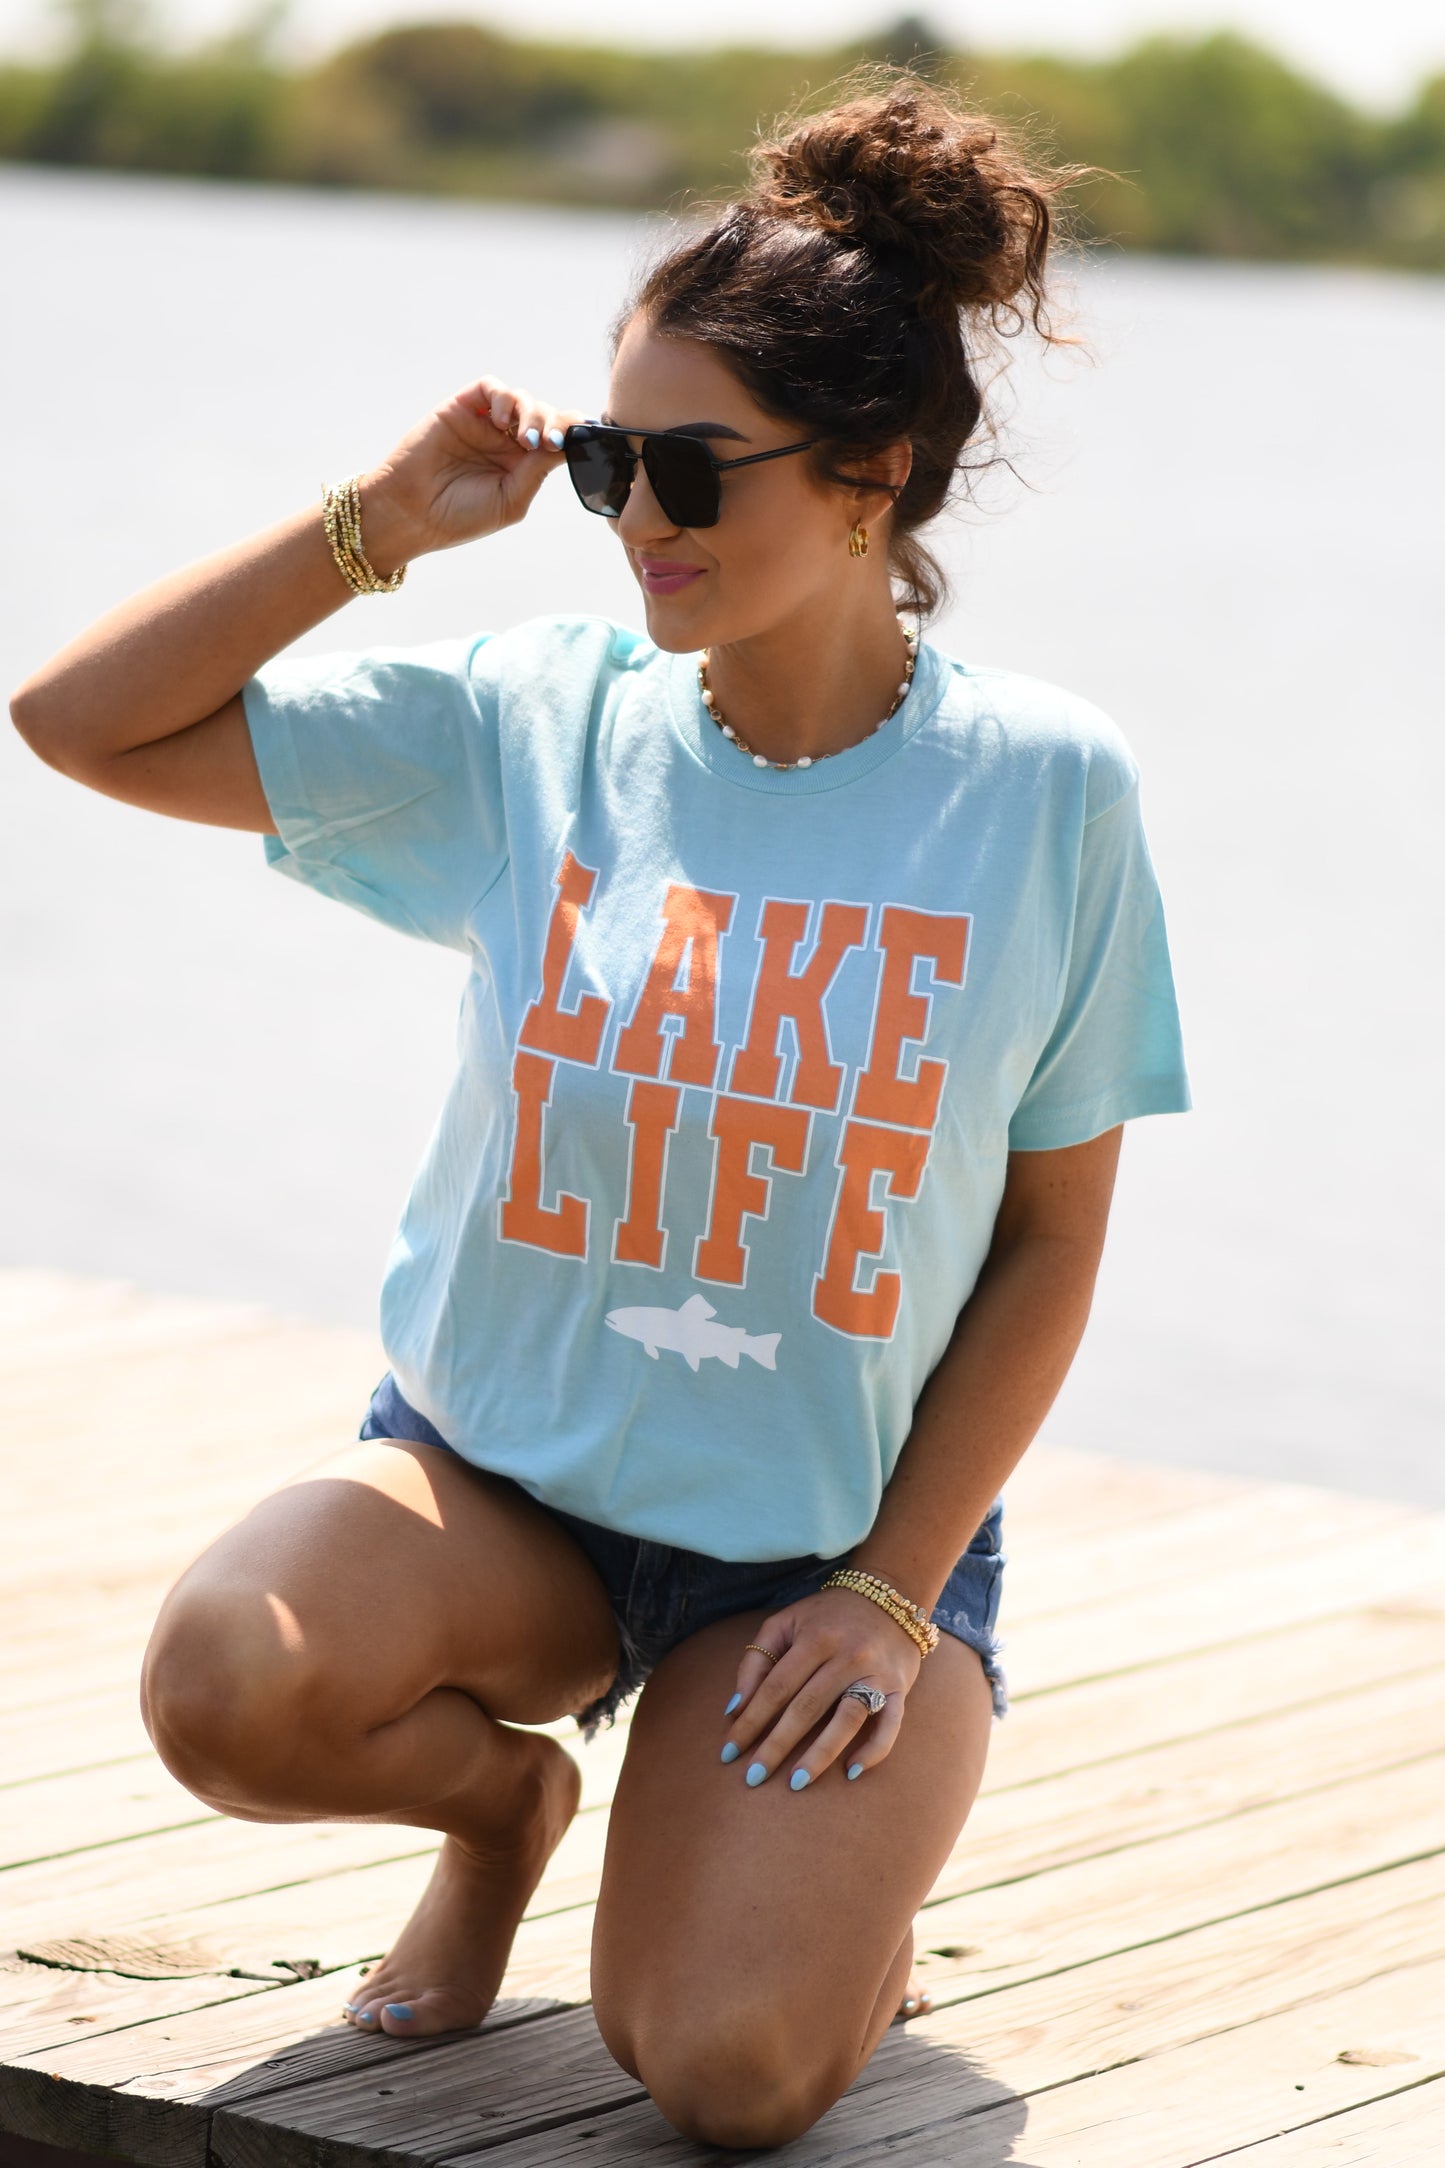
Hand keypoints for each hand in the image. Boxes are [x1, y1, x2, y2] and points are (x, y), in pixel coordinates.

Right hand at [359, 375, 584, 563]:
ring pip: (522, 399)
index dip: (573, 434)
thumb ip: (539, 470)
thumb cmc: (460, 516)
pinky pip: (491, 388)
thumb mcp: (511, 499)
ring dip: (533, 413)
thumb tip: (569, 443)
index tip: (585, 440)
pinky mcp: (461, 408)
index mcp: (522, 465)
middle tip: (550, 443)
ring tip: (526, 439)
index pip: (557, 439)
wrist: (411, 514)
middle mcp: (505, 441)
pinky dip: (503, 398)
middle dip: (555, 424)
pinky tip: (501, 422)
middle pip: (545, 415)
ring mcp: (484, 422)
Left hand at [719, 1586, 923, 1789]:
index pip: (776, 1687)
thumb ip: (757, 1658)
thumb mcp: (787, 1622)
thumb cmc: (827, 1615)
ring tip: (796, 1782)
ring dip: (820, 1754)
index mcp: (815, 1639)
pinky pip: (890, 1724)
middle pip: (806, 1708)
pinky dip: (874, 1750)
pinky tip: (851, 1772)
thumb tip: (734, 1709)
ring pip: (846, 1719)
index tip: (729, 1752)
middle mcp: (846, 1655)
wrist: (889, 1597)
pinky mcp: (899, 1688)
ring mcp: (875, 1673)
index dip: (750, 1721)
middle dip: (776, 1746)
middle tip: (753, 1778)